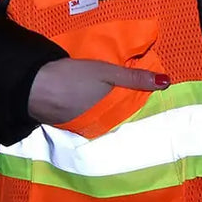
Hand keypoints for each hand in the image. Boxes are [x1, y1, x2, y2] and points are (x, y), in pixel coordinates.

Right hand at [28, 57, 169, 124]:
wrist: (33, 85)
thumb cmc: (74, 78)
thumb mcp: (108, 73)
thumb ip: (135, 78)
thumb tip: (167, 82)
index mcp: (109, 119)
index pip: (130, 114)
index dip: (137, 105)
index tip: (148, 98)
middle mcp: (97, 128)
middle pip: (115, 117)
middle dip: (123, 108)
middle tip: (131, 94)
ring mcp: (80, 127)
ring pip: (100, 117)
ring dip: (106, 108)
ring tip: (111, 94)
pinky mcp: (66, 121)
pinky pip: (86, 115)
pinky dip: (90, 106)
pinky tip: (89, 97)